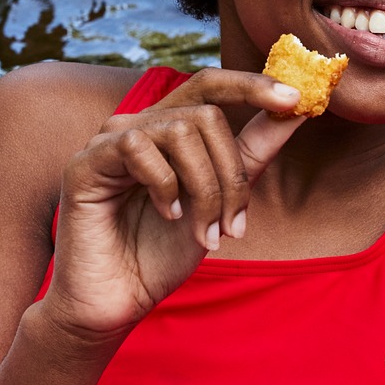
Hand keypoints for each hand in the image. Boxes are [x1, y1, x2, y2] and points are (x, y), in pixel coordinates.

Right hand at [37, 69, 303, 347]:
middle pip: (206, 114)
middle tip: (234, 226)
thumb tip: (298, 108)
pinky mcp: (86, 161)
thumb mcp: (222, 200)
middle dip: (231, 174)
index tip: (296, 98)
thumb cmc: (163, 252)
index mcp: (169, 129)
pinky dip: (165, 187)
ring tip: (204, 231)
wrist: (120, 300)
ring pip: (180, 131)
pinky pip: (138, 146)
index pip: (211, 85)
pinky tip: (167, 216)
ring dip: (206, 189)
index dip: (253, 84)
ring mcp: (109, 140)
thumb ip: (253, 153)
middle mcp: (140, 126)